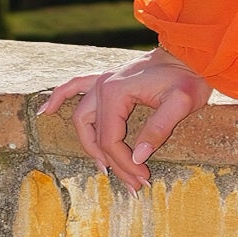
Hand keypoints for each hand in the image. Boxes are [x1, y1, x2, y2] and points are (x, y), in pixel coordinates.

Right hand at [39, 51, 212, 194]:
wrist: (190, 54)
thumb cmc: (188, 77)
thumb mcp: (181, 103)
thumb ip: (158, 129)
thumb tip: (138, 157)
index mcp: (116, 91)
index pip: (111, 139)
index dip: (125, 163)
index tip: (143, 177)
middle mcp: (102, 85)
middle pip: (96, 134)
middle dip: (111, 161)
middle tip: (131, 182)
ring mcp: (102, 80)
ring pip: (82, 119)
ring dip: (90, 144)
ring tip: (103, 167)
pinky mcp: (106, 79)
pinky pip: (74, 87)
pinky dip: (60, 97)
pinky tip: (46, 110)